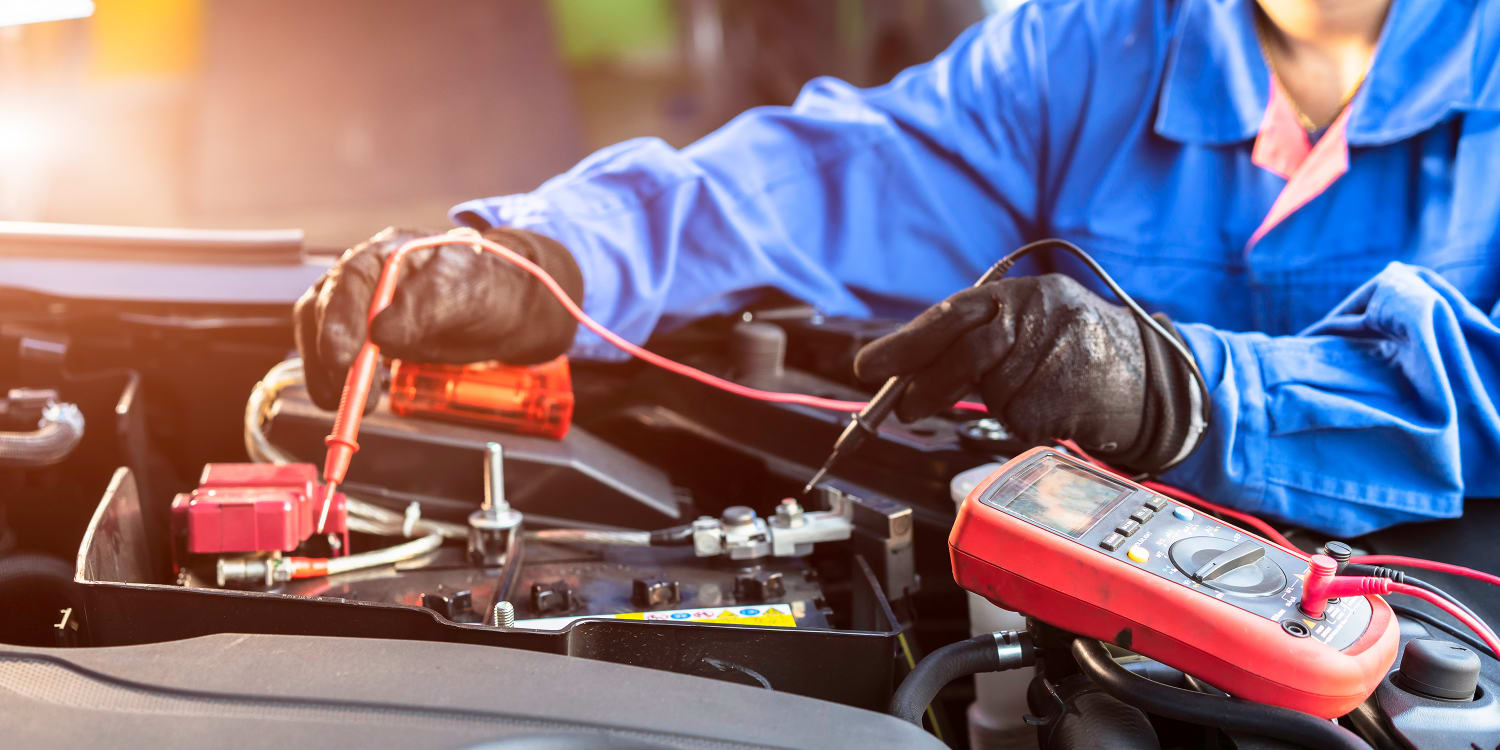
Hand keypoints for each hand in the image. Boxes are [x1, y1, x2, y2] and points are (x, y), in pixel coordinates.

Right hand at [294, 226, 583, 409]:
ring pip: (320, 333)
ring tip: (346, 406)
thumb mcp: (467, 289)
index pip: (350, 280)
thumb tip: (381, 334)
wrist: (501, 308)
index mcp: (389, 253)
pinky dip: (334, 380)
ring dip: (324, 373)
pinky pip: (334, 356)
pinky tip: (348, 401)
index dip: (338, 321)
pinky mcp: (361, 335)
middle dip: (329, 355)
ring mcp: (358, 305)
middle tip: (345, 397)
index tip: (343, 360)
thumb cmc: (486, 289)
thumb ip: (427, 305)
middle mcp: (364, 276)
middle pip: (324, 308)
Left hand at [854, 274, 1202, 473]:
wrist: (1158, 377)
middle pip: (965, 352)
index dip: (906, 342)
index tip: (869, 366)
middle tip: (903, 408)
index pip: (951, 313)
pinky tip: (1058, 405)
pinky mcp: (1070, 395)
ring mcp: (1058, 354)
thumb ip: (980, 334)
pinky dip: (1028, 420)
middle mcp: (1041, 314)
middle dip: (927, 384)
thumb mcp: (1034, 321)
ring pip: (992, 392)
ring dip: (999, 402)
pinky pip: (1021, 419)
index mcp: (1025, 292)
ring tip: (1036, 391)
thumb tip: (908, 366)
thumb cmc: (1082, 350)